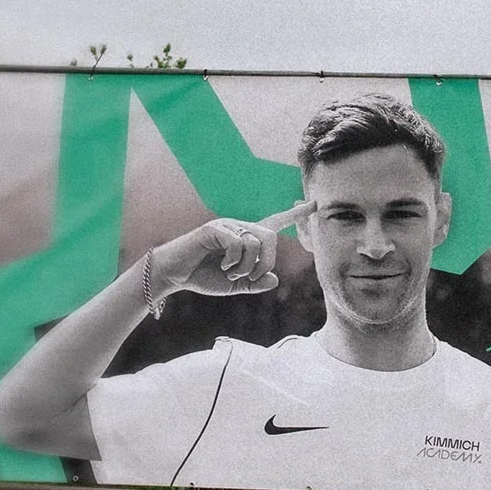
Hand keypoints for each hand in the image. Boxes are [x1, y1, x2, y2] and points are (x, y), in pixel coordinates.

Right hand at [149, 200, 315, 299]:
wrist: (175, 275)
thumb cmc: (204, 277)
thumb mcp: (235, 285)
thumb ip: (256, 283)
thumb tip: (274, 279)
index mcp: (248, 239)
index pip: (276, 222)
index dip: (296, 214)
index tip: (315, 204)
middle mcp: (240, 228)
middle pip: (270, 237)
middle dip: (266, 262)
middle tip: (249, 278)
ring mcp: (227, 226)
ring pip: (255, 242)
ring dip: (247, 266)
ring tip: (230, 273)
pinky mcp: (214, 229)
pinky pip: (237, 243)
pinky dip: (233, 261)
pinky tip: (222, 265)